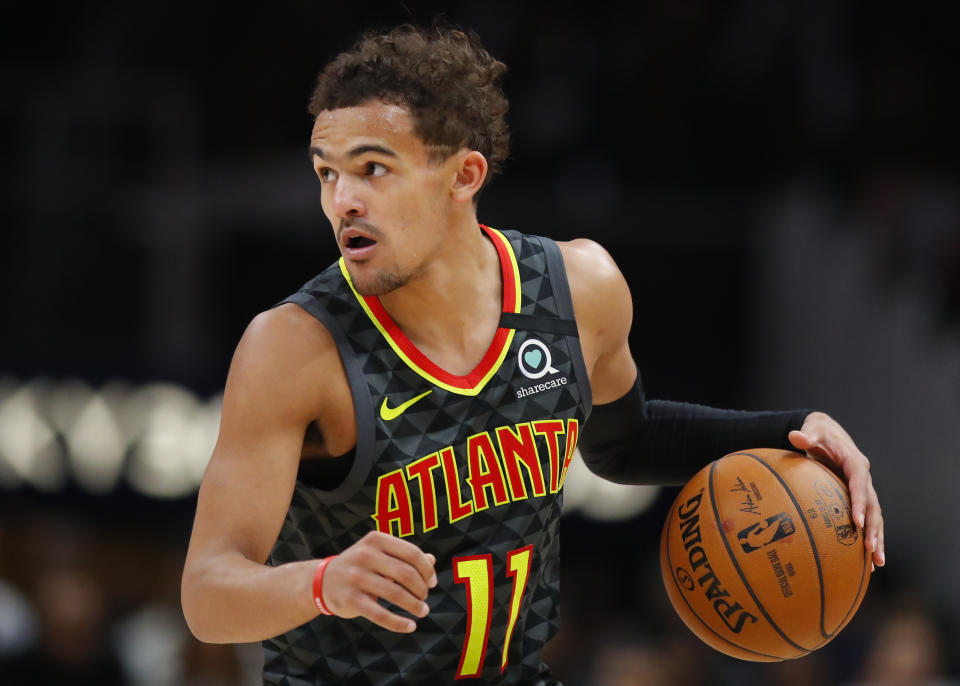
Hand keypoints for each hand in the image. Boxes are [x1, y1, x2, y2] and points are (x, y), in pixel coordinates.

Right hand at [322, 531, 437, 631]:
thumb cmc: (360, 566)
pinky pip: (380, 614)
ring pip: (395, 594)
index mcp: (376, 540)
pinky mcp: (350, 599)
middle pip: (406, 573)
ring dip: (414, 605)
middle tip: (424, 598)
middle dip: (421, 589)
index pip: (411, 553)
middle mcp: (365, 555)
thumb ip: (404, 556)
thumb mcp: (379, 554)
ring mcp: (356, 577)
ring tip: (422, 611)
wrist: (322, 581)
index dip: (426, 570)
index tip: (432, 583)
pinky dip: (398, 623)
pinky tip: (410, 626)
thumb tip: (432, 561)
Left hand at [788, 412, 884, 568]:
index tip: (857, 522)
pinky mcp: (858, 498)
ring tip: (877, 564)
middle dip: (873, 528)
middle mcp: (864, 478)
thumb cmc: (818, 433)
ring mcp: (863, 490)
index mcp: (855, 462)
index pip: (859, 484)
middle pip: (872, 506)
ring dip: (877, 539)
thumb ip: (805, 435)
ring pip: (875, 517)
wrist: (828, 434)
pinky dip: (869, 538)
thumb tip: (795, 435)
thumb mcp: (812, 431)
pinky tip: (867, 561)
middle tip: (870, 549)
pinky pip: (866, 520)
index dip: (859, 503)